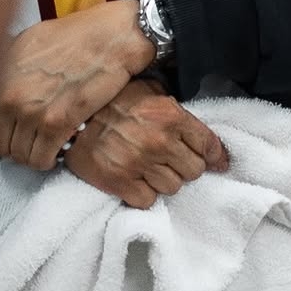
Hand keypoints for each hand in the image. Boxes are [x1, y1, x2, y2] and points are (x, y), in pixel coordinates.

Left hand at [0, 0, 154, 169]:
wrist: (109, 37)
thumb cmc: (75, 34)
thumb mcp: (28, 40)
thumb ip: (8, 67)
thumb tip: (0, 87)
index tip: (3, 132)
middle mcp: (9, 94)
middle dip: (14, 146)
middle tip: (30, 140)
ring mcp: (31, 111)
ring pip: (19, 155)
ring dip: (32, 155)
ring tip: (45, 145)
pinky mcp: (56, 124)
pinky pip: (41, 159)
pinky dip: (48, 160)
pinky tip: (57, 150)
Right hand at [65, 79, 227, 208]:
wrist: (71, 117)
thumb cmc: (110, 100)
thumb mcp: (147, 89)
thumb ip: (171, 105)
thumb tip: (194, 126)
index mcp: (170, 115)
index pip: (208, 143)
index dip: (215, 155)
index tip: (218, 162)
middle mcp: (160, 141)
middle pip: (194, 170)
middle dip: (186, 165)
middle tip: (173, 159)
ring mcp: (140, 164)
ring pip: (174, 187)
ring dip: (165, 179)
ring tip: (151, 168)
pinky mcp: (121, 183)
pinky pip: (148, 200)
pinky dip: (145, 193)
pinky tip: (136, 179)